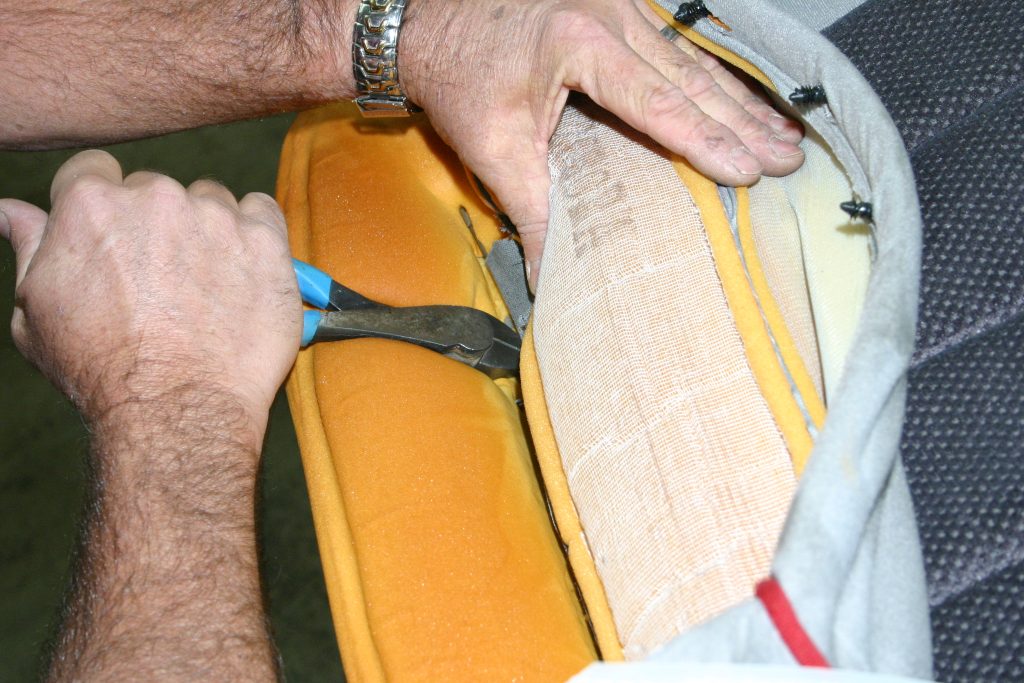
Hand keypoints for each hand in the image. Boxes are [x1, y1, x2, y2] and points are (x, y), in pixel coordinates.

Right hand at [0, 150, 300, 438]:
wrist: (176, 407)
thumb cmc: (100, 369)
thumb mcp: (37, 309)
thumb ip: (30, 246)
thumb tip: (8, 208)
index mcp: (90, 203)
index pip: (94, 171)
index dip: (103, 207)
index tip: (117, 241)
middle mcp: (154, 196)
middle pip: (155, 189)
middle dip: (157, 223)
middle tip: (162, 279)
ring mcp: (214, 215)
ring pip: (210, 201)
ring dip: (207, 230)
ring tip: (204, 287)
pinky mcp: (264, 239)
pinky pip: (262, 212)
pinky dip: (255, 236)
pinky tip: (242, 274)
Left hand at [401, 0, 803, 287]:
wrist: (430, 19)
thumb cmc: (458, 75)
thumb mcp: (491, 146)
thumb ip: (529, 210)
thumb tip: (548, 279)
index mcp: (579, 43)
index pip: (657, 102)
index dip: (704, 141)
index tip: (747, 172)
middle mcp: (609, 13)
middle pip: (689, 79)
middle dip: (741, 124)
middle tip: (786, 161)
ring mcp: (619, 3)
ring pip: (693, 59)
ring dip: (739, 101)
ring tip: (783, 136)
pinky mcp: (619, 7)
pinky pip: (679, 44)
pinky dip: (714, 76)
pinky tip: (744, 98)